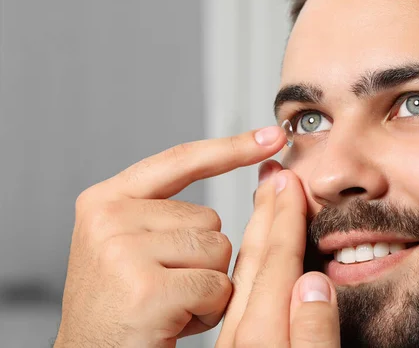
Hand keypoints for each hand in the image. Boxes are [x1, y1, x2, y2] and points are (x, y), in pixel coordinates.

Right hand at [54, 127, 285, 347]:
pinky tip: (172, 321)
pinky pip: (217, 286)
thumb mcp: (131, 243)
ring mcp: (125, 251)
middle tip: (163, 287)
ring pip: (219, 251)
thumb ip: (172, 214)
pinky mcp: (148, 288)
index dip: (232, 148)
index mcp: (106, 199)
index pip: (182, 161)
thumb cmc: (123, 304)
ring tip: (167, 303)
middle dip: (203, 258)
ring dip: (207, 284)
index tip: (272, 136)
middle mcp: (110, 216)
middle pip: (210, 218)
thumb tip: (255, 181)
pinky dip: (208, 310)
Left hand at [216, 166, 340, 346]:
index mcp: (262, 338)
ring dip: (258, 235)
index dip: (286, 219)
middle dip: (266, 214)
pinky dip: (251, 267)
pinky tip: (256, 260)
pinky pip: (237, 295)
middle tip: (272, 177)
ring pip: (245, 277)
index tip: (289, 183)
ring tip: (264, 205)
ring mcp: (232, 343)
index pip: (278, 263)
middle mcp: (239, 336)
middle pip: (256, 262)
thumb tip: (314, 286)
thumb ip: (313, 334)